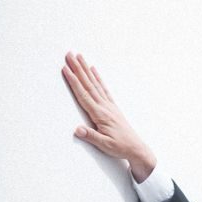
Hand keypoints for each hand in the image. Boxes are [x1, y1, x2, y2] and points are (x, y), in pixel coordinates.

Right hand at [62, 52, 155, 181]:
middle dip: (78, 68)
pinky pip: (103, 88)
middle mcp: (104, 106)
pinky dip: (98, 78)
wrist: (136, 148)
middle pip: (88, 84)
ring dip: (86, 69)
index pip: (83, 94)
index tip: (65, 69)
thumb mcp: (105, 145)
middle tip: (69, 54)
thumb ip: (91, 136)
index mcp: (100, 114)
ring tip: (80, 57)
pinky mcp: (112, 106)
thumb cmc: (120, 147)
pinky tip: (94, 70)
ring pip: (95, 83)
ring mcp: (109, 105)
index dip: (73, 81)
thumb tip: (77, 130)